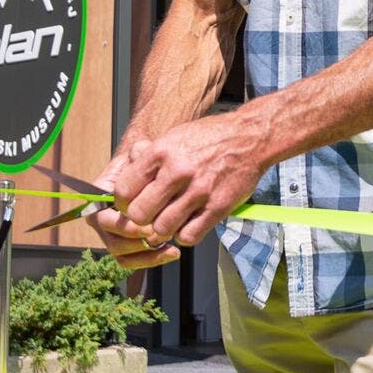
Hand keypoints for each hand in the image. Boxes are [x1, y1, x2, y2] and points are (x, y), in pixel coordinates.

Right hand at [85, 140, 180, 270]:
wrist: (151, 175)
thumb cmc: (144, 164)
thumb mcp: (141, 155)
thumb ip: (139, 154)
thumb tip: (140, 154)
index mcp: (97, 199)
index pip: (102, 219)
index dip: (124, 225)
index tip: (146, 225)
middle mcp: (101, 221)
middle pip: (112, 242)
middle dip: (136, 242)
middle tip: (159, 236)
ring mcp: (113, 236)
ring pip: (122, 255)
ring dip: (147, 254)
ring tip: (170, 246)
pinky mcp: (126, 248)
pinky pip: (132, 262)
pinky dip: (151, 260)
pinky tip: (171, 253)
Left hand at [87, 112, 266, 268]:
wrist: (249, 138)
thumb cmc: (208, 137)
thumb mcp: (173, 136)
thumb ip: (149, 154)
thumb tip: (128, 163)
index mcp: (161, 152)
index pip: (124, 191)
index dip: (124, 202)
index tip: (131, 203)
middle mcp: (177, 172)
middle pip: (140, 215)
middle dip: (141, 219)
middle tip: (150, 215)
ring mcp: (199, 191)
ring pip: (162, 229)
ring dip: (163, 229)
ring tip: (170, 219)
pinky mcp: (218, 207)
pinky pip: (188, 236)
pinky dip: (184, 235)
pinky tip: (188, 223)